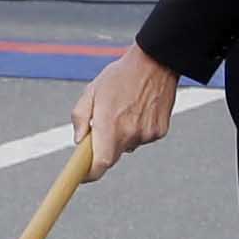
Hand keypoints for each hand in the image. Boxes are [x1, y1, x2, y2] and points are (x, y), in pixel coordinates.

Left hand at [70, 46, 179, 168]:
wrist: (156, 63)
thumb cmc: (120, 76)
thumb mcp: (92, 91)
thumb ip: (80, 117)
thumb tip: (78, 140)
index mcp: (110, 125)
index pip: (100, 163)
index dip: (90, 174)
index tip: (82, 175)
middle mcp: (130, 133)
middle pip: (112, 156)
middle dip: (103, 148)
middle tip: (101, 127)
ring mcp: (147, 134)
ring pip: (128, 146)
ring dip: (121, 136)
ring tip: (123, 110)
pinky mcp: (160, 131)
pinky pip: (142, 138)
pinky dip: (136, 130)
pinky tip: (138, 109)